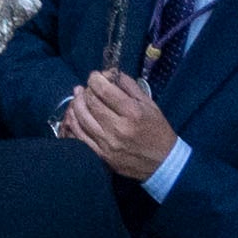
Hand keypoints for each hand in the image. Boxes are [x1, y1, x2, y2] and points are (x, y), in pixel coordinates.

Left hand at [60, 68, 176, 185]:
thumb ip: (129, 86)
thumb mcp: (150, 104)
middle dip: (87, 90)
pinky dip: (74, 122)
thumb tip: (109, 73)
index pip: (103, 90)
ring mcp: (107, 144)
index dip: (95, 78)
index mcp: (132, 113)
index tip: (95, 76)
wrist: (164, 164)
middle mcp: (118, 128)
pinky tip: (75, 113)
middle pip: (91, 102)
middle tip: (89, 87)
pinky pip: (79, 136)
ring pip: (81, 118)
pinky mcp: (102, 156)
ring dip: (77, 103)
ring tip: (79, 95)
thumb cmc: (158, 131)